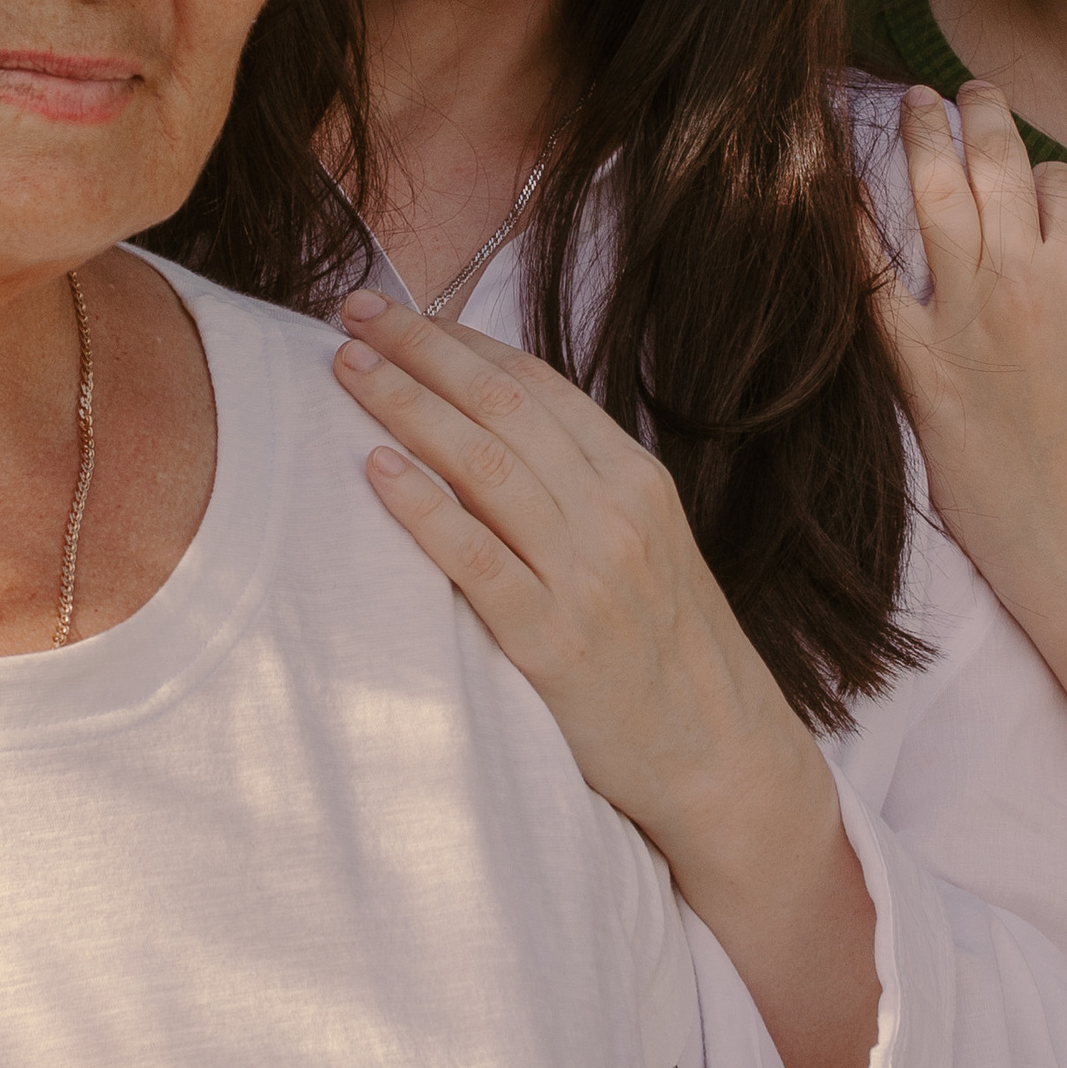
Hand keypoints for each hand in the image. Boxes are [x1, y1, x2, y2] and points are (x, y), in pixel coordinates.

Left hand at [331, 293, 880, 1067]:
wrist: (720, 756)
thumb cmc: (661, 648)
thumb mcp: (641, 545)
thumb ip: (576, 486)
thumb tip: (480, 423)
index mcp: (637, 479)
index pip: (534, 382)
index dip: (457, 337)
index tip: (393, 311)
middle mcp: (618, 514)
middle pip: (502, 405)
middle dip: (419, 349)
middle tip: (349, 314)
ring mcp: (589, 576)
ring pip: (485, 465)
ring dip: (407, 407)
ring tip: (346, 371)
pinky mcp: (555, 642)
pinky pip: (478, 561)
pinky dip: (425, 509)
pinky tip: (376, 471)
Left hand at [885, 83, 1066, 636]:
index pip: (1062, 186)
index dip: (1050, 177)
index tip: (1039, 184)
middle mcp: (1024, 280)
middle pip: (996, 168)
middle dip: (980, 115)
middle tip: (964, 87)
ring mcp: (965, 318)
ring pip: (935, 199)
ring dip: (920, 138)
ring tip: (912, 101)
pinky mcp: (918, 364)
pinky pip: (872, 280)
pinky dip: (850, 226)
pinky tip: (835, 185)